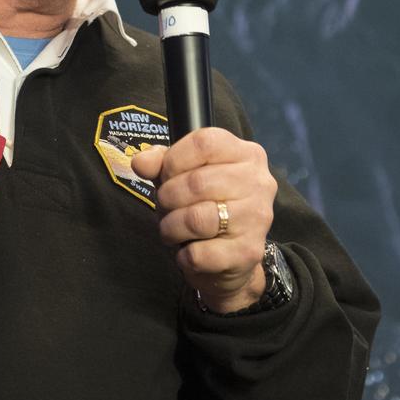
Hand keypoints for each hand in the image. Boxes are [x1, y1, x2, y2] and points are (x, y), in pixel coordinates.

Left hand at [131, 127, 277, 312]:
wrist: (234, 256)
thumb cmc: (208, 205)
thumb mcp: (184, 176)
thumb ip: (161, 163)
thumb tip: (140, 162)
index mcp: (248, 154)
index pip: (205, 143)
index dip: (174, 159)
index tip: (166, 176)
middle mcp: (259, 182)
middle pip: (197, 182)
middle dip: (167, 198)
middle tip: (166, 208)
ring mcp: (258, 218)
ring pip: (196, 219)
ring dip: (171, 228)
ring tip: (172, 230)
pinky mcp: (248, 252)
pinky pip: (199, 253)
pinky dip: (183, 255)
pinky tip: (188, 251)